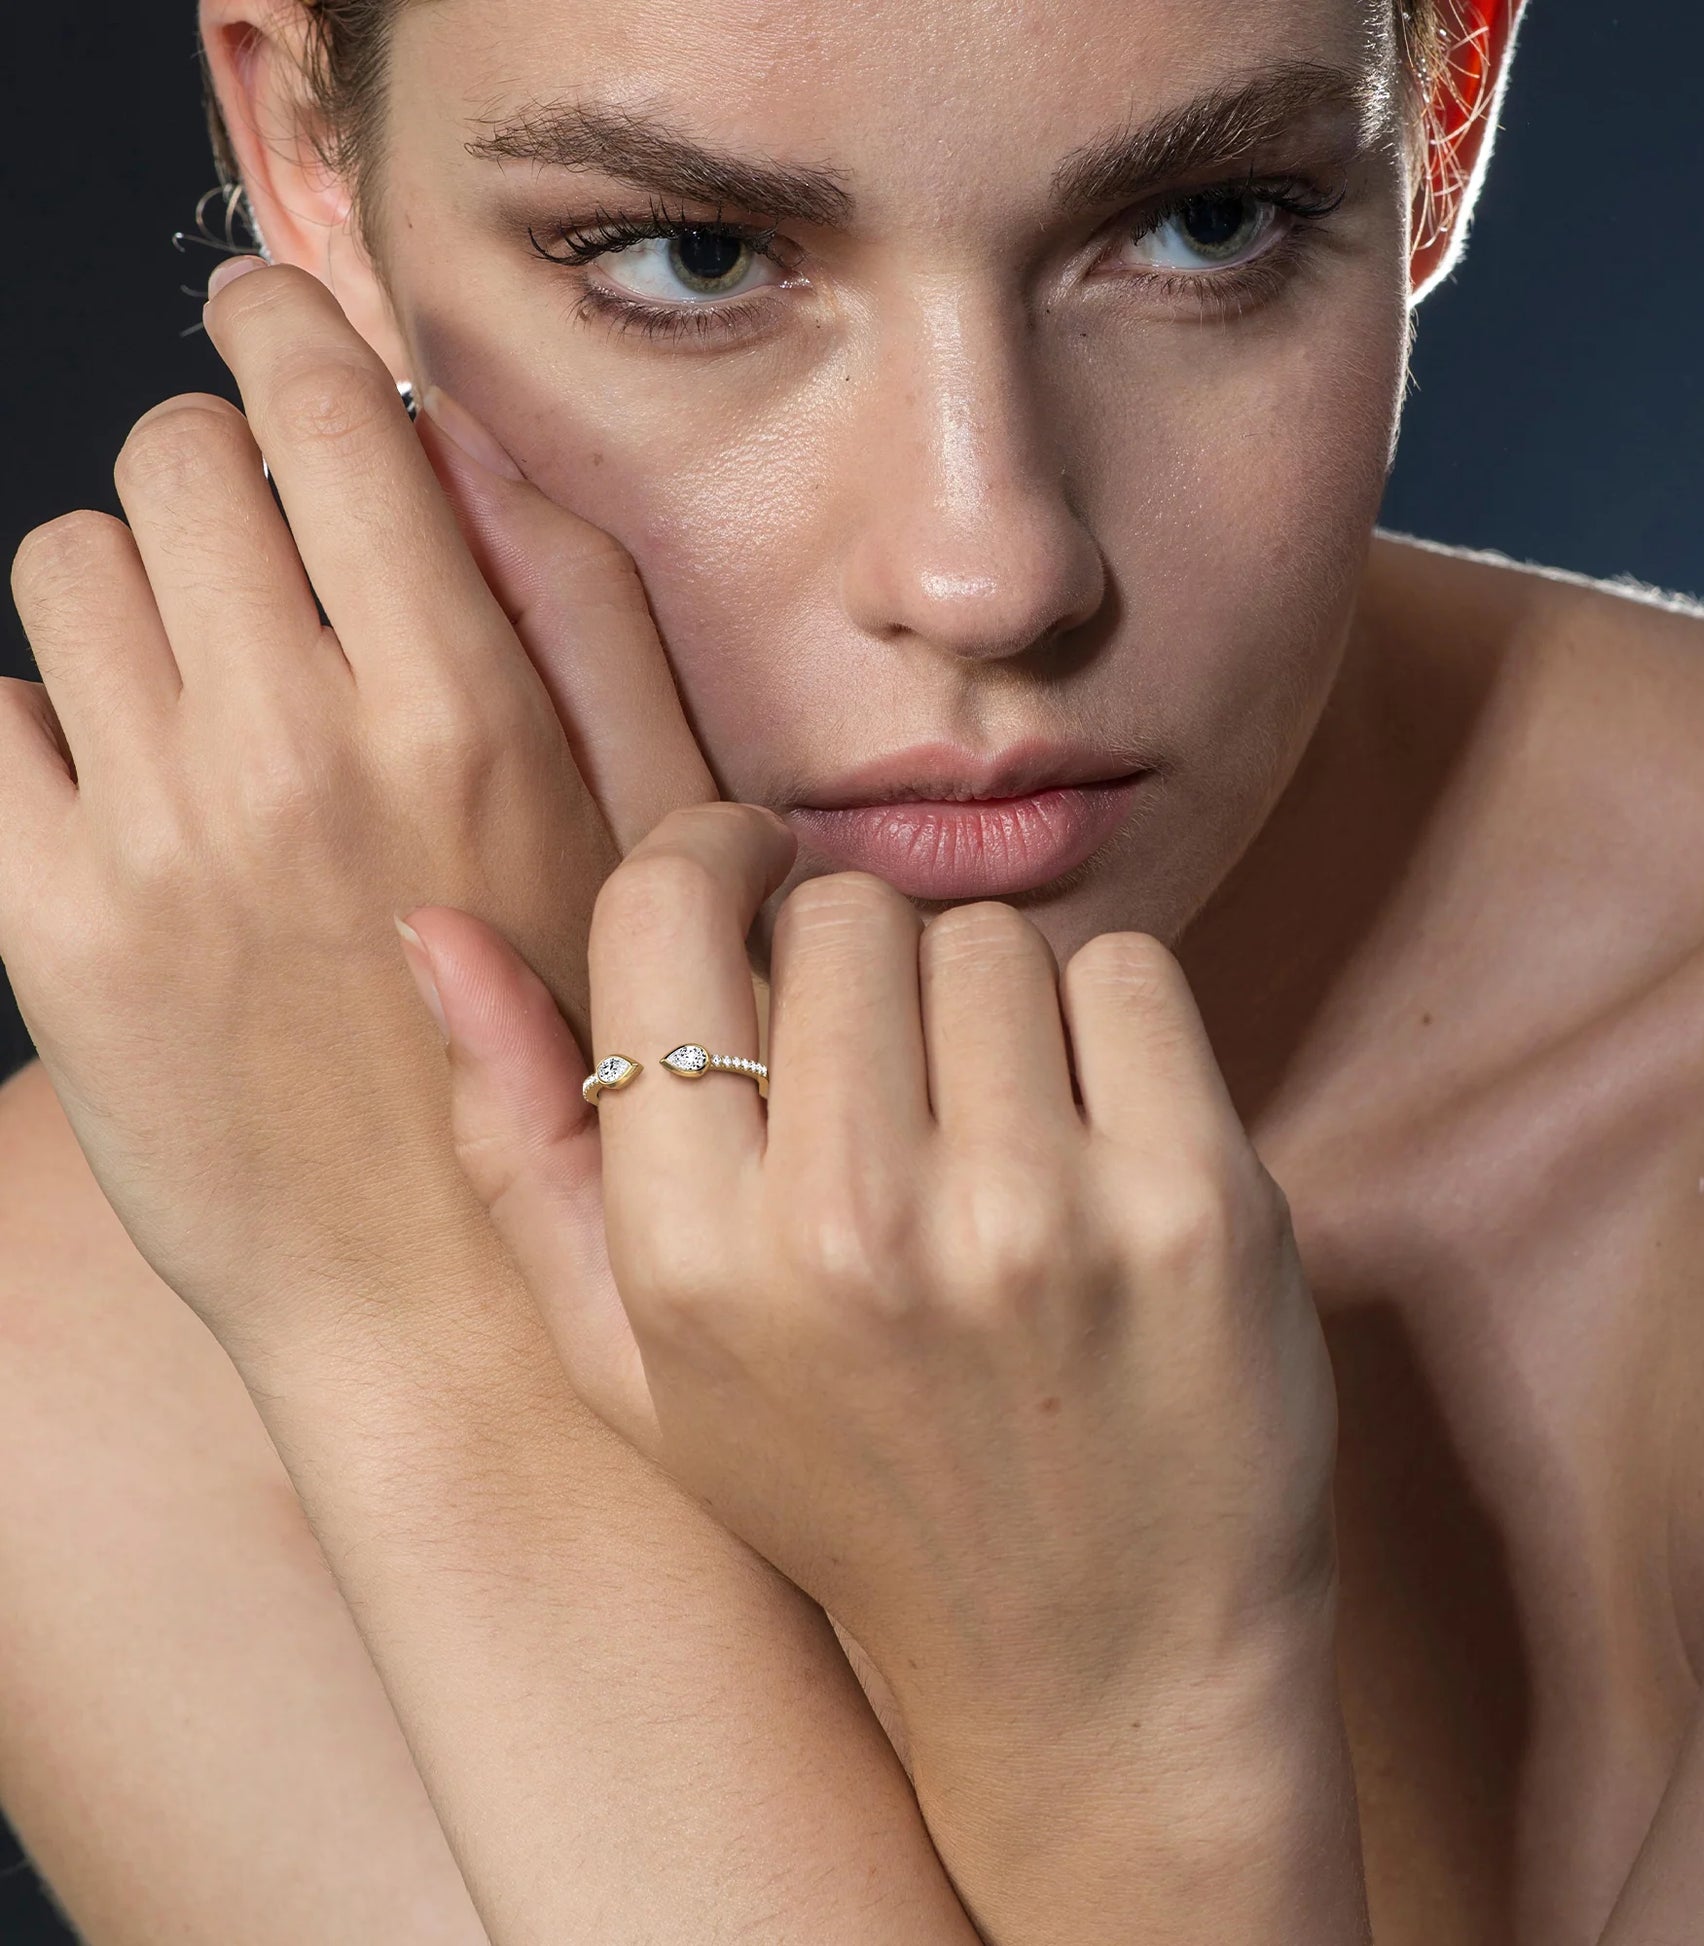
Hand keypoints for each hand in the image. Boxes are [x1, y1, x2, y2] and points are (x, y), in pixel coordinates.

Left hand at [0, 261, 713, 1366]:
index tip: (270, 324)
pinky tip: (139, 790)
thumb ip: (582, 617)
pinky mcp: (49, 931)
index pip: (320, 418)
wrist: (450, 1292)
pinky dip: (52, 723)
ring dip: (136, 592)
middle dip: (214, 469)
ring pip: (65, 571)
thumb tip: (463, 447)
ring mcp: (155, 843)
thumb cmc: (582, 1055)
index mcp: (461, 710)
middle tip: (263, 543)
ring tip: (210, 684)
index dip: (283, 333)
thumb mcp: (659, 836)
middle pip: (171, 462)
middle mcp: (295, 752)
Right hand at [400, 803, 1344, 1889]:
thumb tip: (437, 928)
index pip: (667, 913)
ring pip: (991, 938)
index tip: (753, 863)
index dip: (710, 852)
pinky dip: (1113, 1029)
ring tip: (997, 1142)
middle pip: (848, 911)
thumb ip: (523, 1147)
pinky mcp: (1197, 1204)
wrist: (1100, 1668)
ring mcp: (1037, 1215)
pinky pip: (1129, 974)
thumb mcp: (641, 1365)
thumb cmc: (853, 1495)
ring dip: (992, 1010)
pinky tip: (1099, 1148)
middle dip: (866, 966)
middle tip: (896, 1081)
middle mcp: (854, 1229)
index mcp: (692, 1258)